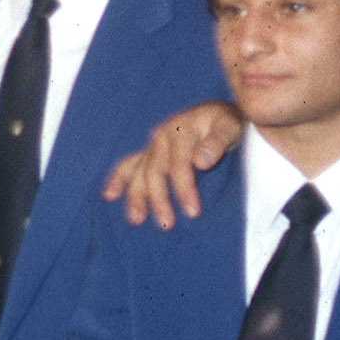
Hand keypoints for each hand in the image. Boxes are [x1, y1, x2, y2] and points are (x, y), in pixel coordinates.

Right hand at [100, 101, 241, 226]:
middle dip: (159, 199)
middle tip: (167, 224)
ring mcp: (153, 144)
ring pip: (139, 171)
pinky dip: (118, 179)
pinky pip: (129, 165)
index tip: (193, 212)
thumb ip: (217, 141)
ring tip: (136, 219)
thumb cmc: (227, 123)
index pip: (179, 163)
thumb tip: (201, 161)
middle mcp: (162, 136)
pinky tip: (109, 195)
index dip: (184, 188)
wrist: (218, 114)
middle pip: (155, 171)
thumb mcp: (230, 126)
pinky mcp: (150, 152)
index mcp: (181, 129)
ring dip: (136, 195)